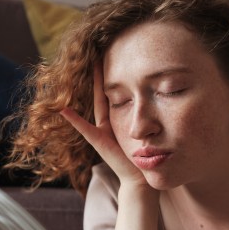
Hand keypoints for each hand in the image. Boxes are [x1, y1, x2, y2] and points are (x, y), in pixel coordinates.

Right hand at [61, 63, 146, 187]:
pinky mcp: (98, 142)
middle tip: (93, 51)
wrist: (138, 177)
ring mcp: (100, 131)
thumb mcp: (145, 132)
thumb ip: (148, 118)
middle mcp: (107, 123)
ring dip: (87, 88)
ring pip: (94, 104)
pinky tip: (63, 109)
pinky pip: (85, 128)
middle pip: (101, 93)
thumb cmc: (144, 156)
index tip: (110, 55)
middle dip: (97, 74)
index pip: (114, 91)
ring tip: (78, 71)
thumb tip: (165, 97)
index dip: (110, 75)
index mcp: (117, 118)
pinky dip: (74, 120)